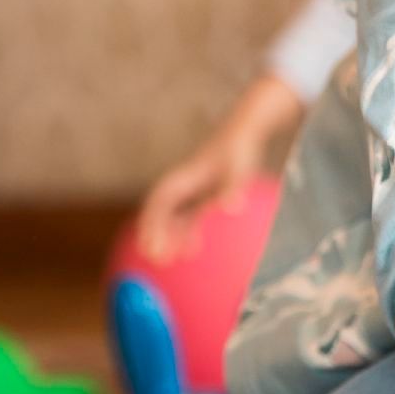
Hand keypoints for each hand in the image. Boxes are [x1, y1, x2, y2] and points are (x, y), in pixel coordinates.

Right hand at [136, 75, 304, 260]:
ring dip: (168, 236)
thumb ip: (233, 189)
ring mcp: (188, 191)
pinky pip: (185, 217)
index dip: (152, 224)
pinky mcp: (199, 195)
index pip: (159, 204)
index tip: (151, 243)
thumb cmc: (237, 151)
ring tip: (169, 259)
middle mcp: (180, 186)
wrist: (242, 134)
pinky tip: (191, 248)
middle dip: (153, 235)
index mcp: (181, 179)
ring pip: (171, 218)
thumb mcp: (237, 169)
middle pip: (159, 214)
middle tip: (155, 258)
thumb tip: (232, 208)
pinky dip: (184, 232)